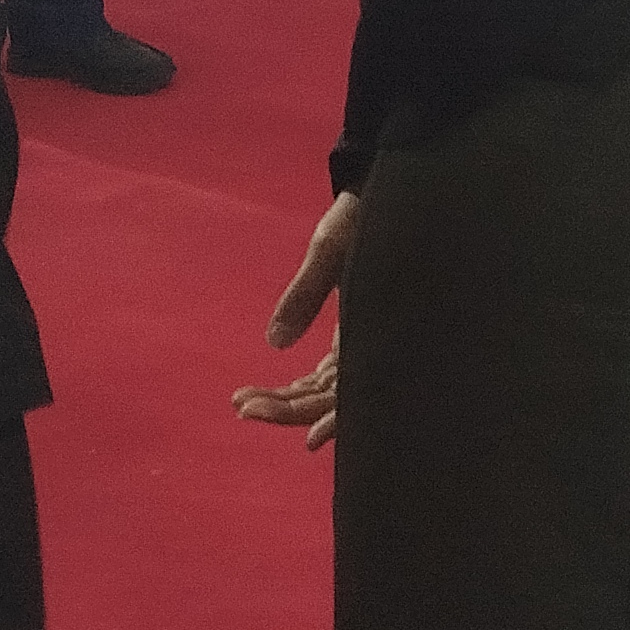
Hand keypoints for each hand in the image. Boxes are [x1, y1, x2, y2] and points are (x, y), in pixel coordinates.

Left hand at [231, 192, 358, 448]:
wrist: (388, 187)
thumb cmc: (367, 212)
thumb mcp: (330, 248)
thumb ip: (304, 294)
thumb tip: (274, 344)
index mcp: (379, 326)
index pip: (359, 391)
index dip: (335, 421)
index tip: (304, 441)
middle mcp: (375, 342)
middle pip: (334, 399)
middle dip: (289, 410)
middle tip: (242, 407)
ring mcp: (363, 342)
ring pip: (326, 391)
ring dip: (286, 400)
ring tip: (242, 401)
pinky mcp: (352, 334)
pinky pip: (327, 375)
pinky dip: (299, 387)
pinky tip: (266, 394)